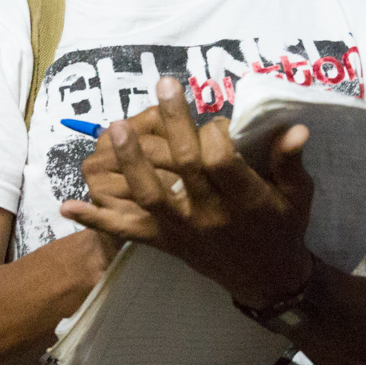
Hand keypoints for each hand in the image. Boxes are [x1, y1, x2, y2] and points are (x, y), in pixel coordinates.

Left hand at [59, 76, 314, 308]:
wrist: (268, 280)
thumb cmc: (284, 228)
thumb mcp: (298, 196)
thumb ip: (290, 162)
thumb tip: (295, 127)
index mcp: (246, 201)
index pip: (222, 161)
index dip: (216, 133)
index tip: (216, 118)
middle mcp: (211, 215)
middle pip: (185, 167)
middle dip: (174, 124)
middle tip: (164, 84)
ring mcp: (183, 230)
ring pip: (151, 196)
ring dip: (130, 162)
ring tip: (116, 127)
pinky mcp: (165, 242)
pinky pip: (128, 231)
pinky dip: (97, 220)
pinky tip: (67, 206)